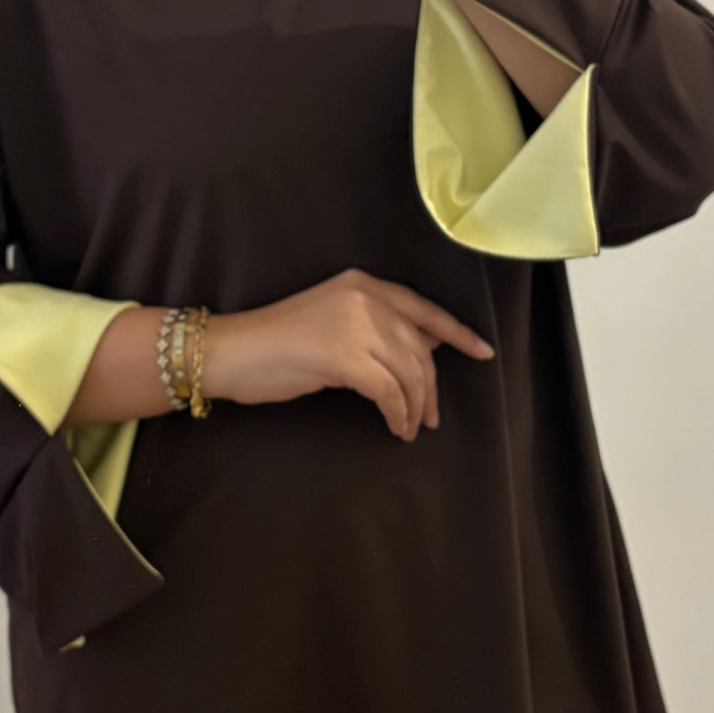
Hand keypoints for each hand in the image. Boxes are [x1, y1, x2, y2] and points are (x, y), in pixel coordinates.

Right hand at [206, 269, 494, 441]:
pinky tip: (394, 427)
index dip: (458, 333)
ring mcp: (354, 325)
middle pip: (420, 348)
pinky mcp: (343, 357)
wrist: (230, 351)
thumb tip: (425, 347)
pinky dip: (398, 413)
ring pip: (409, 373)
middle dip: (431, 388)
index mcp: (364, 284)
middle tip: (431, 417)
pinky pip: (389, 392)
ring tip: (410, 428)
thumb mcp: (334, 321)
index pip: (424, 309)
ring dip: (415, 407)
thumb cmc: (276, 343)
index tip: (483, 352)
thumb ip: (376, 328)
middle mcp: (365, 298)